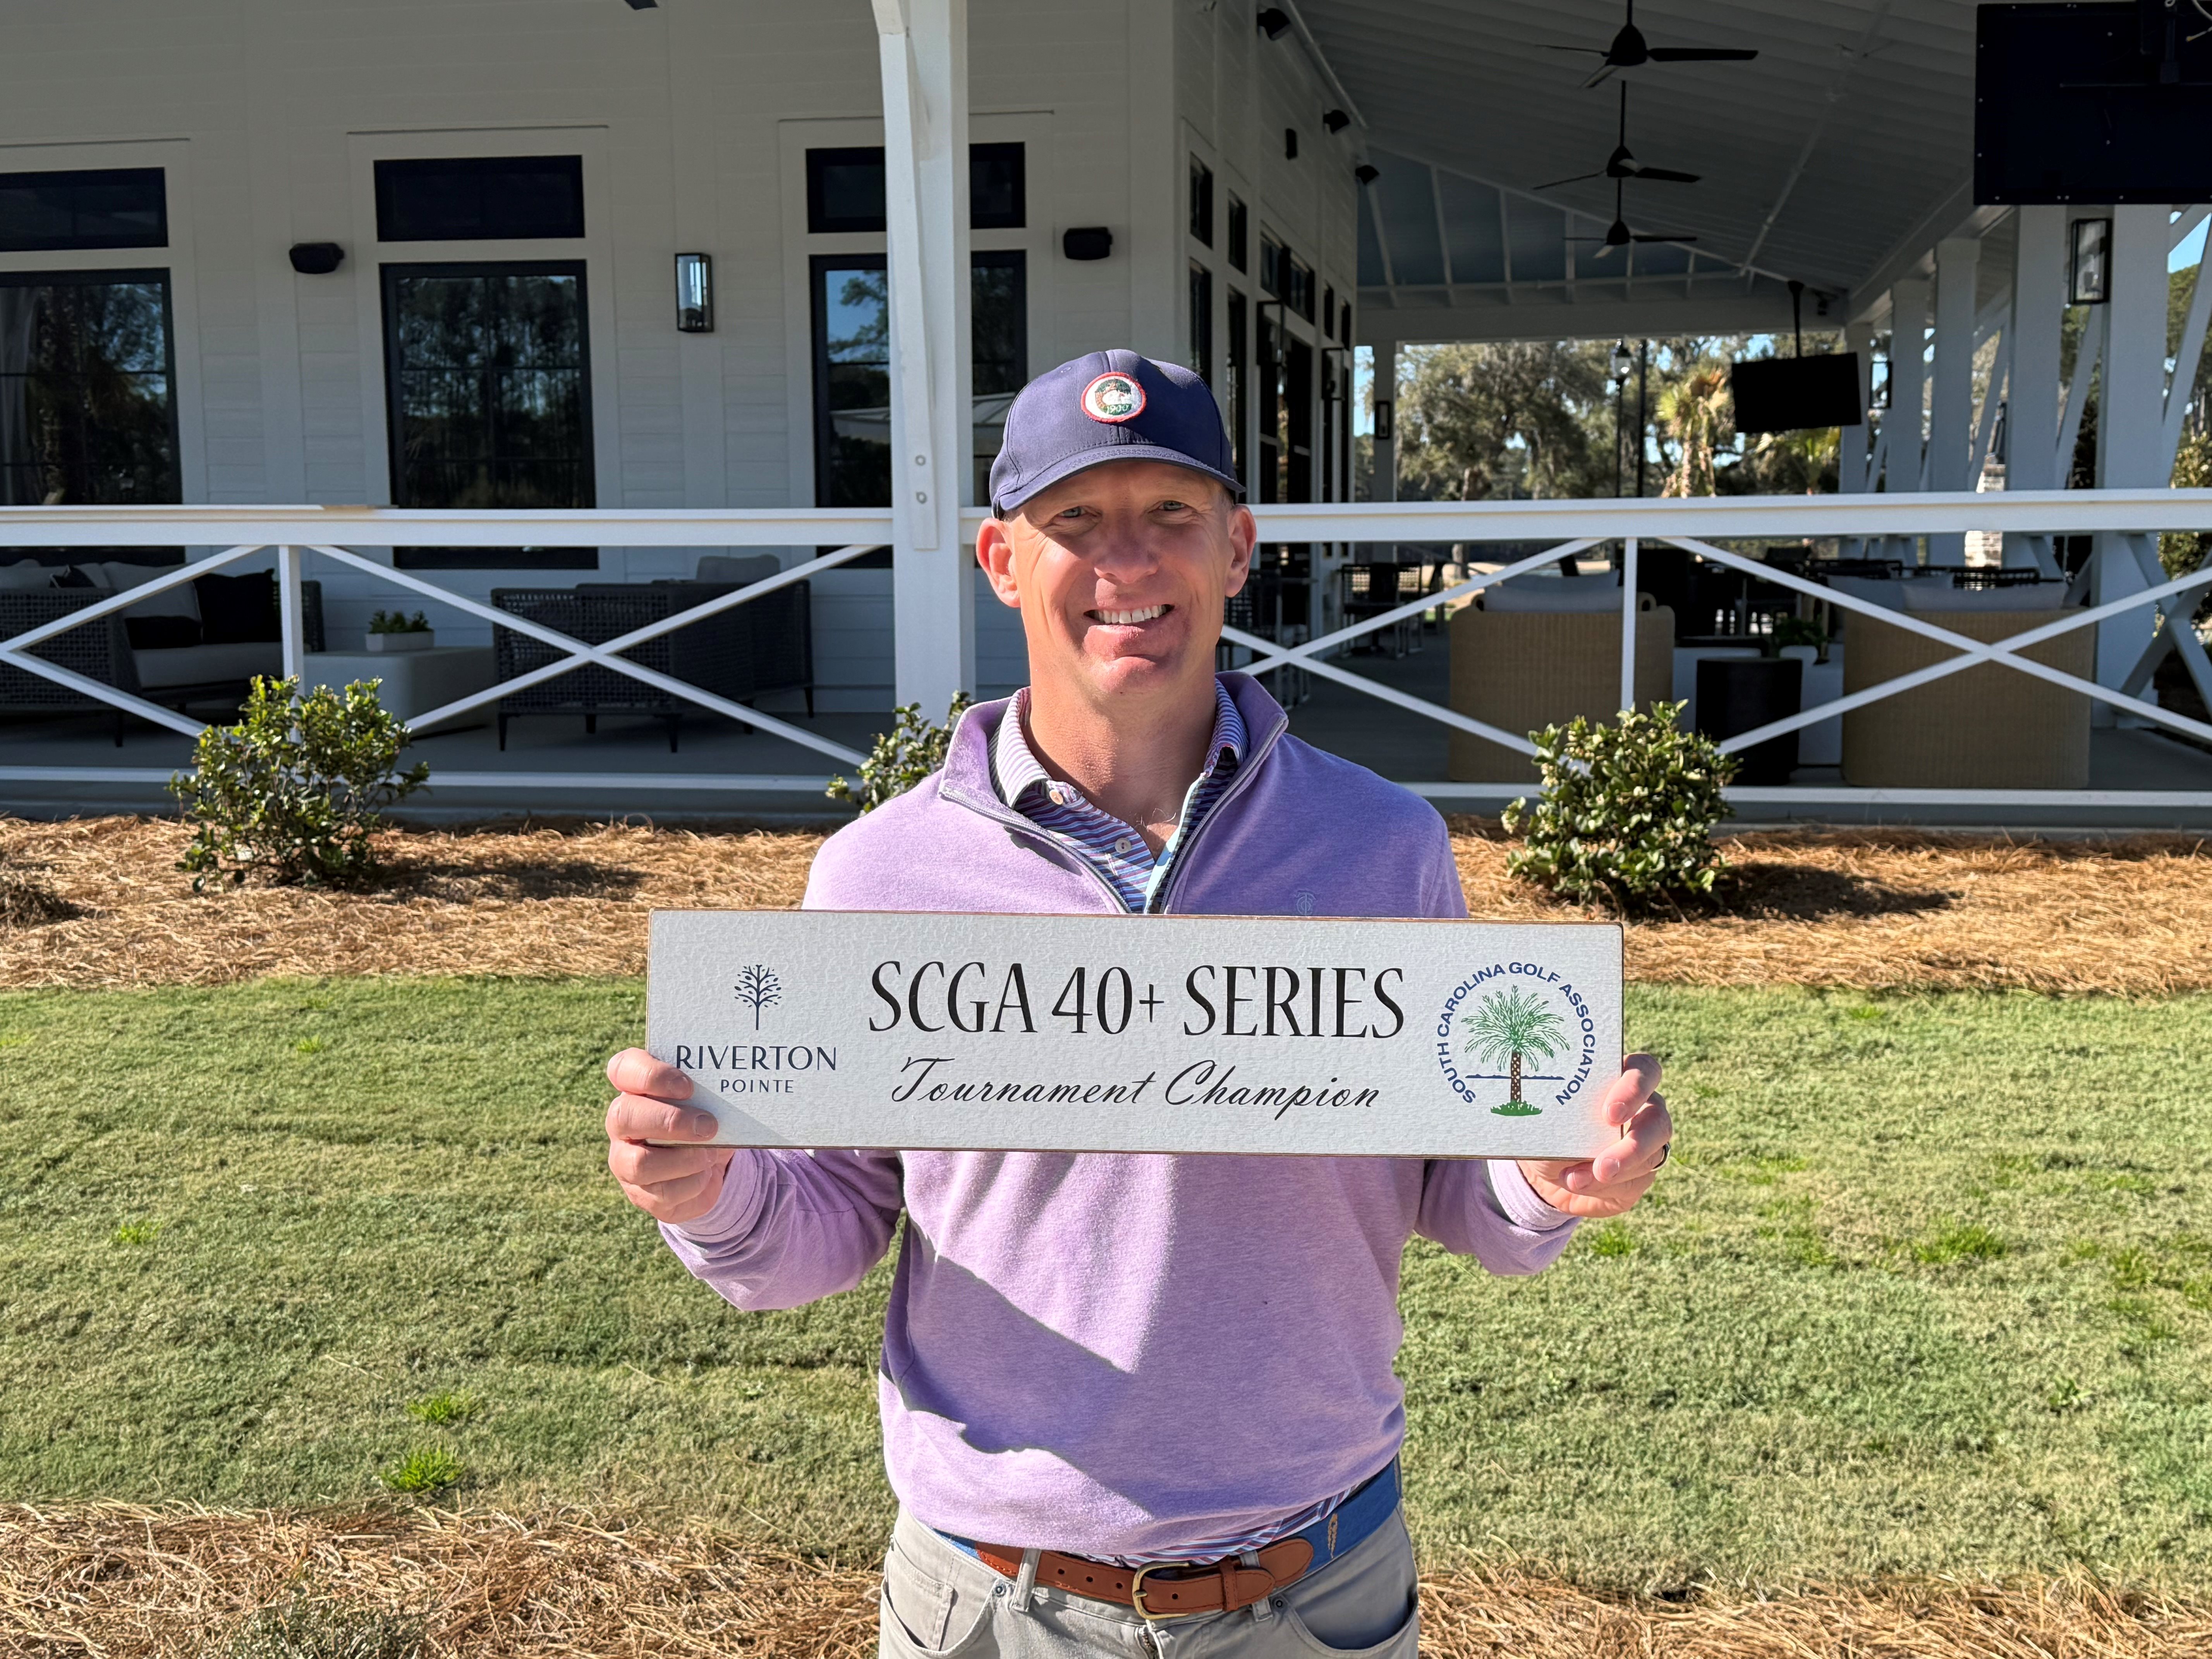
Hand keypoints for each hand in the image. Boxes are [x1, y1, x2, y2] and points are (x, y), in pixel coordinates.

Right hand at [605, 1048, 734, 1225]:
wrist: (707, 1161)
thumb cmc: (702, 1116)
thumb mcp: (707, 1099)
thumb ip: (710, 1089)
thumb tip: (734, 1093)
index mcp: (633, 1088)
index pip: (622, 1068)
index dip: (651, 1075)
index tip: (688, 1086)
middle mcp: (621, 1123)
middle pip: (623, 1116)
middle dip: (670, 1120)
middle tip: (709, 1125)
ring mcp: (625, 1161)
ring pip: (640, 1163)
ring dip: (685, 1158)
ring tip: (711, 1153)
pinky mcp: (642, 1194)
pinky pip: (664, 1194)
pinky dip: (694, 1183)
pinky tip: (706, 1174)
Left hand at [1516, 1053, 1668, 1220]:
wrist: (1549, 1168)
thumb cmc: (1550, 1129)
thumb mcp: (1549, 1119)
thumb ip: (1560, 1117)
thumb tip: (1561, 1130)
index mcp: (1621, 1080)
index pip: (1644, 1071)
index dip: (1634, 1089)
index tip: (1610, 1113)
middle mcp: (1643, 1107)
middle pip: (1657, 1119)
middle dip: (1633, 1145)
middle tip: (1603, 1165)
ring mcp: (1649, 1142)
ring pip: (1650, 1157)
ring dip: (1614, 1173)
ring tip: (1575, 1179)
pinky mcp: (1644, 1174)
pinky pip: (1636, 1182)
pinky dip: (1604, 1187)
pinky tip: (1579, 1184)